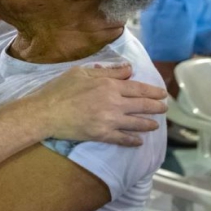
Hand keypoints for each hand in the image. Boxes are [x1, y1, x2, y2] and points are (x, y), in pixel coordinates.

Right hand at [22, 65, 166, 146]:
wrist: (45, 113)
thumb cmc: (60, 89)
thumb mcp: (83, 72)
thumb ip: (108, 71)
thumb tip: (129, 69)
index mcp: (109, 85)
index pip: (138, 88)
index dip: (153, 91)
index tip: (162, 94)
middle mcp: (113, 103)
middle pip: (142, 106)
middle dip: (156, 107)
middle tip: (164, 108)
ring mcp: (109, 121)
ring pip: (136, 123)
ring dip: (148, 124)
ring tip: (155, 125)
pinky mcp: (102, 135)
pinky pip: (122, 139)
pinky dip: (132, 140)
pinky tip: (138, 141)